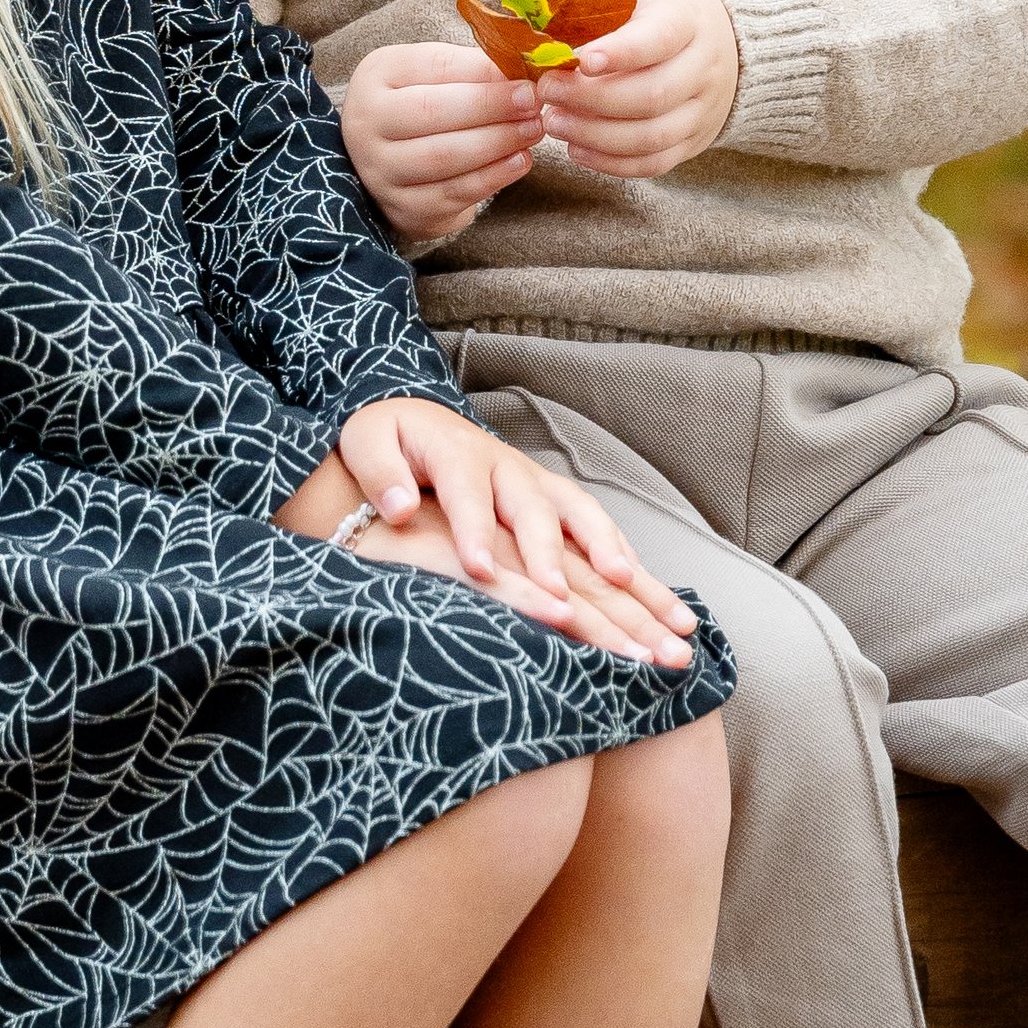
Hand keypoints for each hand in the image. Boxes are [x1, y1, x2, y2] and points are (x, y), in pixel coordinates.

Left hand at [274, 395, 697, 666]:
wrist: (419, 422)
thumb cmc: (389, 441)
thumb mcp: (368, 443)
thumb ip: (381, 473)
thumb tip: (398, 506)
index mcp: (459, 455)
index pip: (468, 494)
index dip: (474, 530)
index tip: (478, 568)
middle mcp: (510, 470)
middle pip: (537, 513)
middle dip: (553, 557)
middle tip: (564, 602)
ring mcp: (541, 488)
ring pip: (584, 522)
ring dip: (614, 560)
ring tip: (633, 595)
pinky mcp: (560, 506)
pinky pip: (601, 535)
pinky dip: (630, 567)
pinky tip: (658, 605)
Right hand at [339, 42, 544, 241]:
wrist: (392, 162)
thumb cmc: (420, 105)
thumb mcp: (433, 75)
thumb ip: (472, 70)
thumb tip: (524, 70)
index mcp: (374, 77)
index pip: (432, 68)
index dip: (482, 74)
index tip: (525, 78)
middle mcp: (365, 124)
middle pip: (433, 112)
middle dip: (492, 107)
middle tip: (533, 104)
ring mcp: (380, 171)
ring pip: (444, 157)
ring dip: (498, 142)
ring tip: (532, 130)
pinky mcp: (404, 208)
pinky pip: (453, 193)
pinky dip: (493, 177)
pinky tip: (519, 161)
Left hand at [536, 0, 739, 182]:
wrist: (725, 39)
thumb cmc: (661, 10)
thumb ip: (598, 2)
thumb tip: (536, 21)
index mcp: (689, 20)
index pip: (660, 39)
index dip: (621, 53)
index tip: (580, 61)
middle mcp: (705, 67)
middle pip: (652, 95)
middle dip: (592, 100)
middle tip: (547, 93)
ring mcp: (703, 109)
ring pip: (652, 136)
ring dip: (596, 135)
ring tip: (554, 122)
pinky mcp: (695, 141)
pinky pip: (653, 163)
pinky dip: (611, 162)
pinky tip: (576, 148)